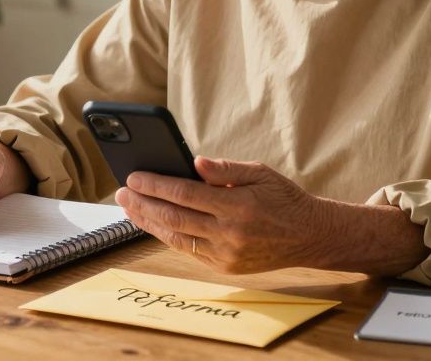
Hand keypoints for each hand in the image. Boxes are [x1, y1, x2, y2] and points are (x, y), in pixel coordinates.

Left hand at [115, 156, 329, 273]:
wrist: (309, 236)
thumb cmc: (283, 198)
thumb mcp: (260, 173)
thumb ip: (226, 169)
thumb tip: (195, 162)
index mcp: (237, 205)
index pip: (184, 193)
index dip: (154, 185)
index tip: (133, 176)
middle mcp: (229, 233)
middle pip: (173, 217)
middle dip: (142, 204)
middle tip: (120, 192)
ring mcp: (225, 254)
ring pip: (176, 238)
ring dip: (148, 222)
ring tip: (129, 207)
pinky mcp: (224, 267)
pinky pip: (188, 250)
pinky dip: (167, 236)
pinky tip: (153, 223)